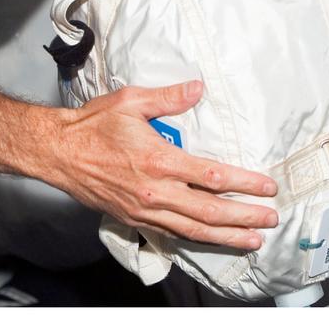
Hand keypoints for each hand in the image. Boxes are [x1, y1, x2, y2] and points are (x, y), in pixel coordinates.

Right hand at [47, 80, 279, 249]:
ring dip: (227, 236)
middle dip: (244, 216)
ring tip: (253, 239)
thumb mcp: (130, 101)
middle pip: (209, 212)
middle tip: (271, 218)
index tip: (266, 186)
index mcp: (158, 160)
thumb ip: (168, 98)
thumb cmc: (92, 125)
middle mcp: (154, 190)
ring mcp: (144, 209)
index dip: (243, 183)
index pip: (211, 177)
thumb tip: (198, 88)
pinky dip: (197, 239)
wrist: (57, 152)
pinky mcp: (134, 218)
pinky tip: (215, 240)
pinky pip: (172, 233)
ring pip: (193, 229)